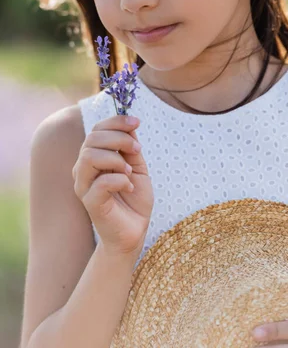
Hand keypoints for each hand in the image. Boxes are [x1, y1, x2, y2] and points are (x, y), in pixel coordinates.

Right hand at [72, 114, 153, 256]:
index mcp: (93, 157)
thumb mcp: (137, 166)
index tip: (136, 122)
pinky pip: (100, 182)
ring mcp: (84, 186)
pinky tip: (129, 186)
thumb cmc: (134, 198)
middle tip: (137, 150)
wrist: (134, 230)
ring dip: (116, 158)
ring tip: (130, 171)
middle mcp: (84, 169)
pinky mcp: (90, 203)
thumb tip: (130, 124)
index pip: (96, 130)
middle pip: (92, 139)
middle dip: (119, 138)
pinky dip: (120, 179)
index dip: (116, 122)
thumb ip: (130, 147)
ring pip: (89, 156)